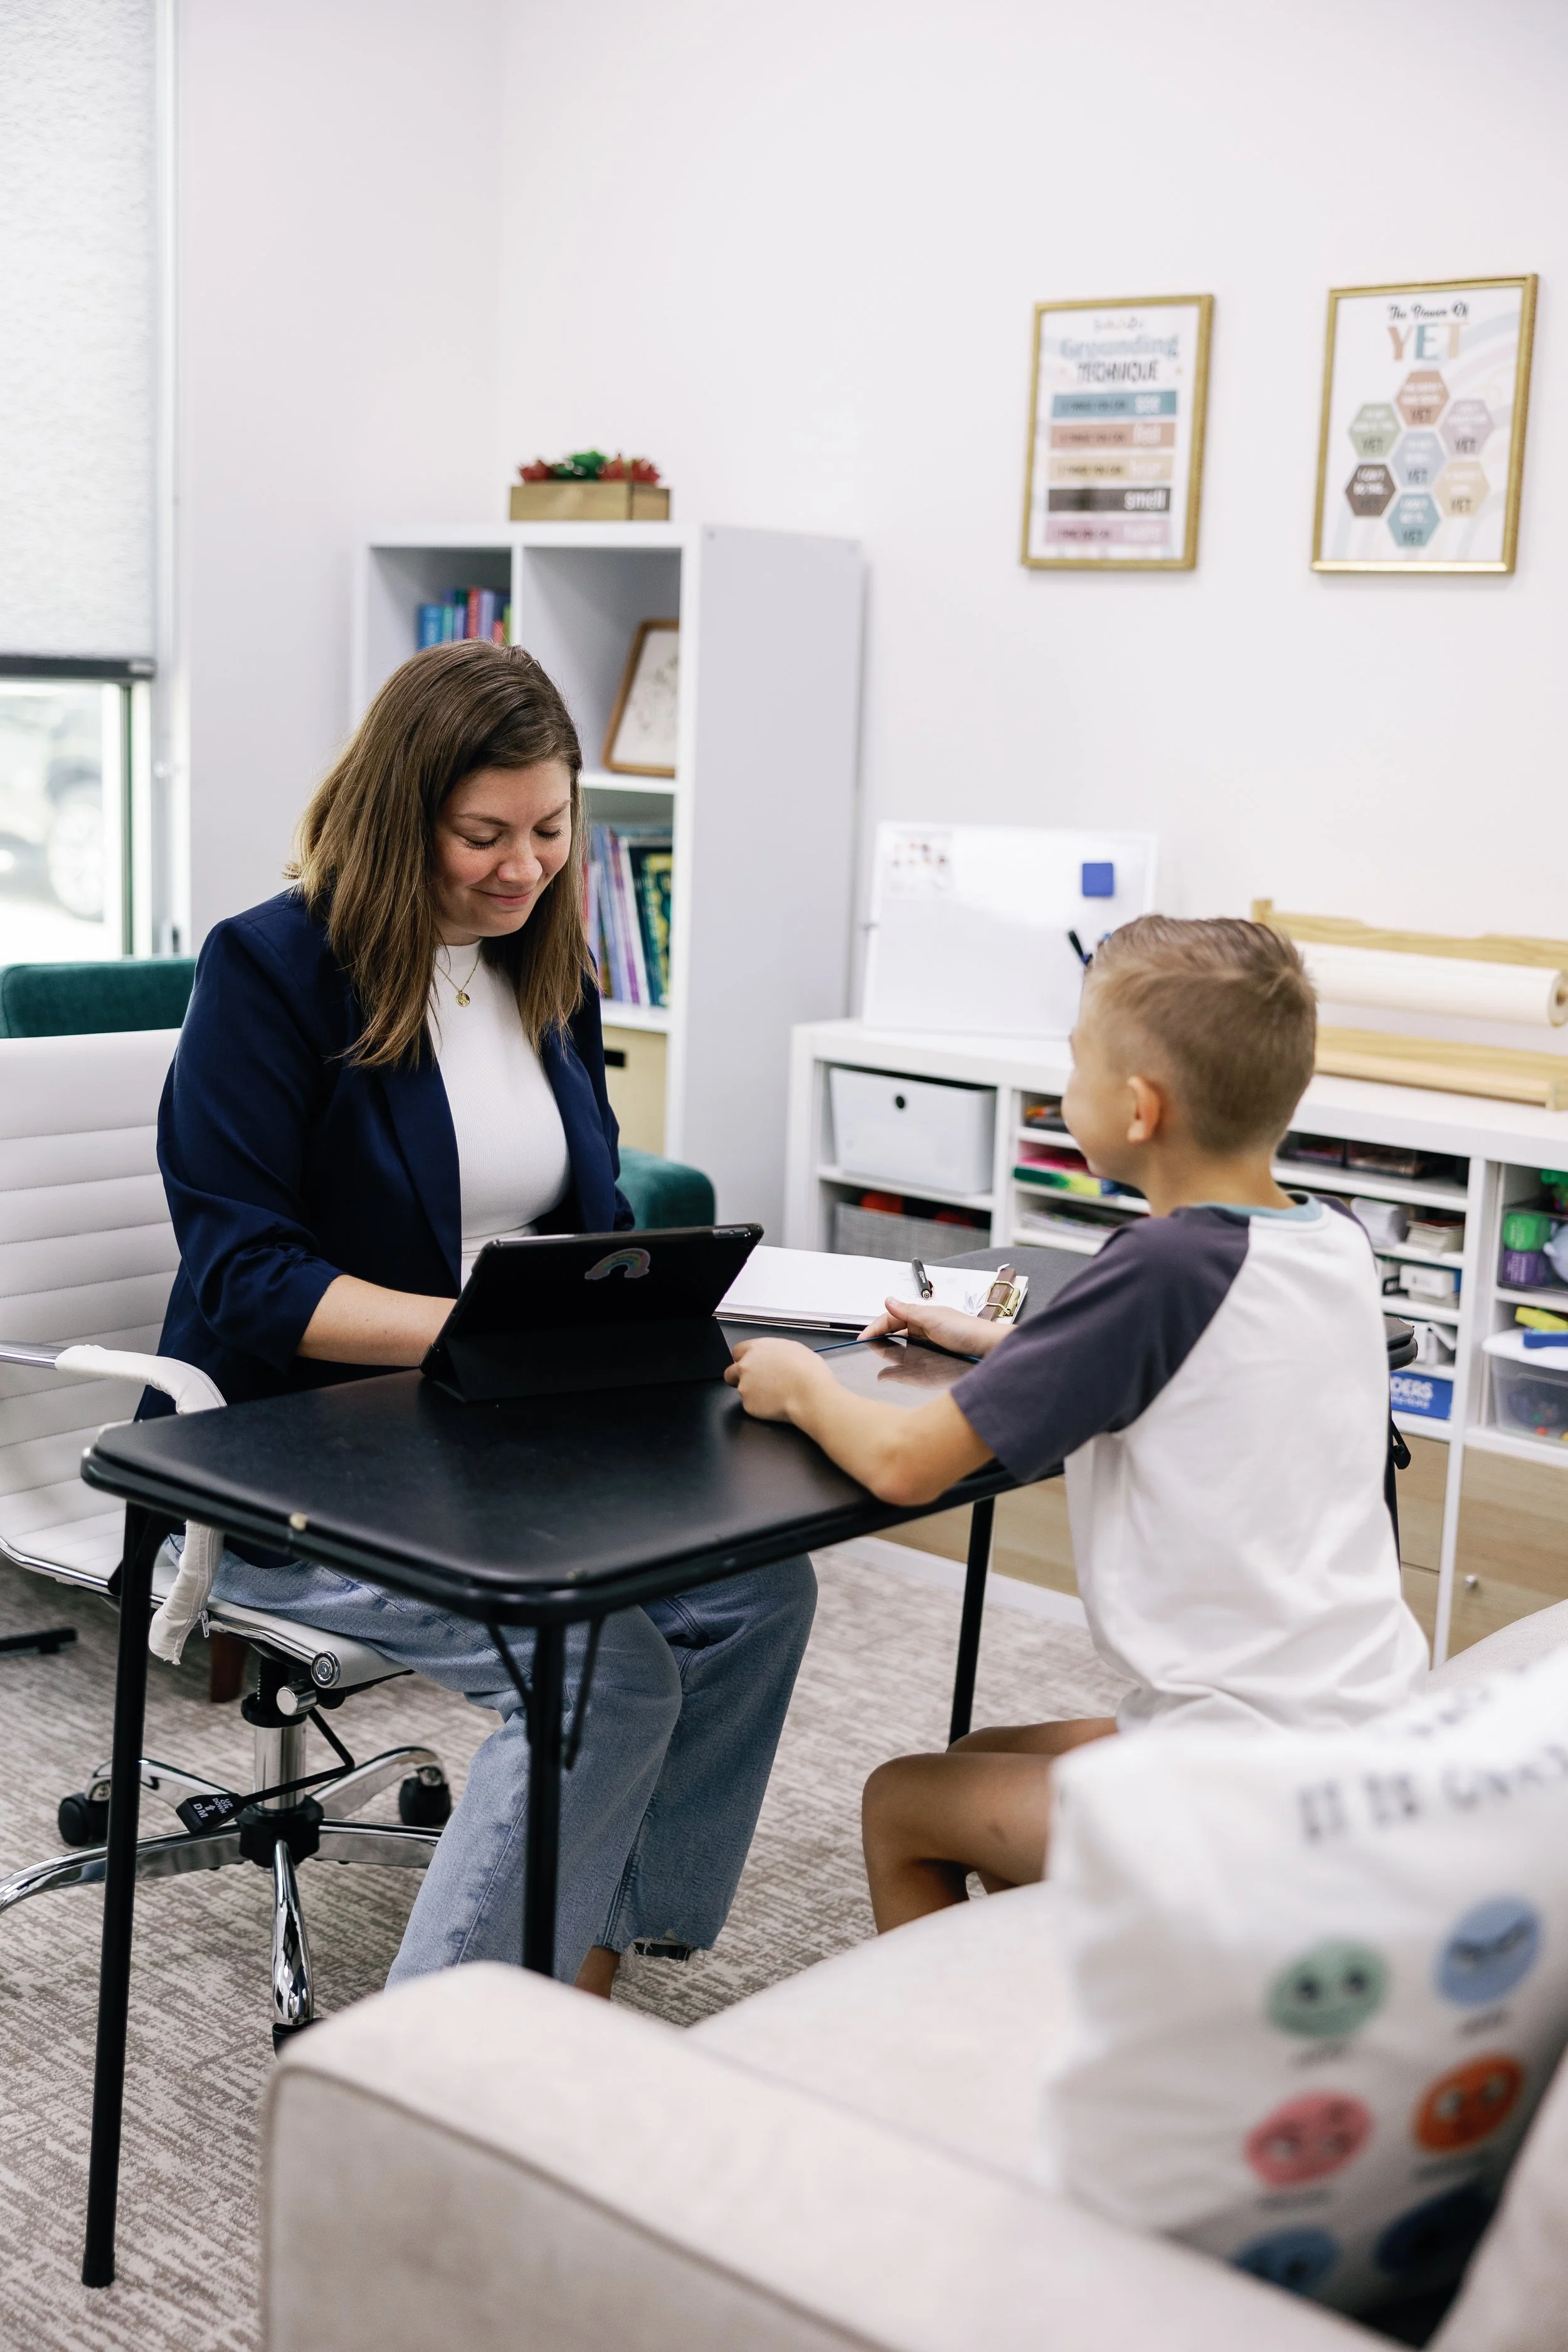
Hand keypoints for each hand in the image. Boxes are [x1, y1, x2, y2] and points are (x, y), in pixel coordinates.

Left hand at [724, 1336, 825, 1421]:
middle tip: (755, 1383)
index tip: (749, 1365)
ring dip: (753, 1392)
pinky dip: (760, 1406)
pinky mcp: (748, 1405)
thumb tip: (772, 1357)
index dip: (744, 1359)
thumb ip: (773, 1352)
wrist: (810, 1393)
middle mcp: (745, 1366)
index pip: (737, 1351)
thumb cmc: (807, 1371)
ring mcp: (744, 1386)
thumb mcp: (793, 1349)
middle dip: (738, 1378)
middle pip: (730, 1372)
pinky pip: (751, 1405)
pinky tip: (776, 1403)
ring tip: (774, 1394)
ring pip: (742, 1390)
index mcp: (756, 1348)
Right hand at [856, 1295, 1005, 1356]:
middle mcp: (923, 1327)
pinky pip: (911, 1358)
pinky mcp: (933, 1356)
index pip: (890, 1319)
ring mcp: (928, 1342)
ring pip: (901, 1346)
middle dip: (880, 1339)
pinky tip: (897, 1370)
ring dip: (890, 1352)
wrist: (988, 1349)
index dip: (875, 1327)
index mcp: (921, 1314)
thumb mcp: (933, 1319)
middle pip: (893, 1332)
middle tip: (866, 1350)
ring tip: (878, 1362)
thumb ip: (908, 1312)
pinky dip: (902, 1363)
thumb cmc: (966, 1331)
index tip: (862, 1338)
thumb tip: (888, 1300)